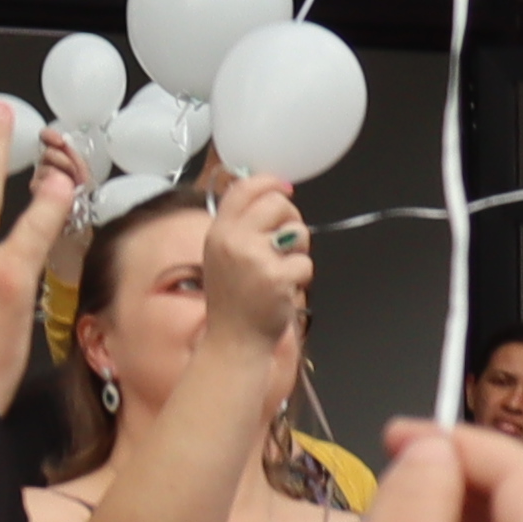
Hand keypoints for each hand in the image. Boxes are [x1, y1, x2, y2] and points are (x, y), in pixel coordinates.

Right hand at [201, 171, 313, 352]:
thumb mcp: (222, 255)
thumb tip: (271, 195)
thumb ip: (240, 225)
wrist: (234, 339)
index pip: (243, 188)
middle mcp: (233, 241)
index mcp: (218, 232)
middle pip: (277, 203)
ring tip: (280, 268)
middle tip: (285, 240)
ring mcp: (255, 259)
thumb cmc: (233, 299)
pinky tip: (283, 289)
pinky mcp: (276, 278)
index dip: (269, 182)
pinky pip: (305, 263)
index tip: (284, 187)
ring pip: (297, 231)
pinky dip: (300, 277)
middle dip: (291, 218)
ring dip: (298, 250)